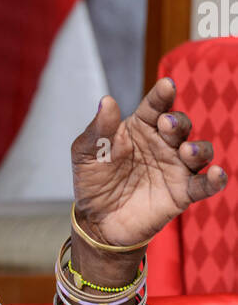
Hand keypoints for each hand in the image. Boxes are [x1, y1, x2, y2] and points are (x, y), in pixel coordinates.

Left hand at [71, 77, 227, 248]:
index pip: (155, 106)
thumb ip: (99, 129)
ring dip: (198, 148)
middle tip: (165, 125)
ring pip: (198, 152)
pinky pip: (204, 185)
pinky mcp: (181, 194)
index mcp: (140, 128)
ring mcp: (174, 168)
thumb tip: (107, 101)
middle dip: (177, 122)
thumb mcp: (86, 153)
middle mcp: (162, 144)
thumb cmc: (92, 180)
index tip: (166, 85)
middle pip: (180, 126)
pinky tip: (217, 175)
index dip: (162, 95)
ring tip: (186, 150)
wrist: (96, 220)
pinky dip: (214, 180)